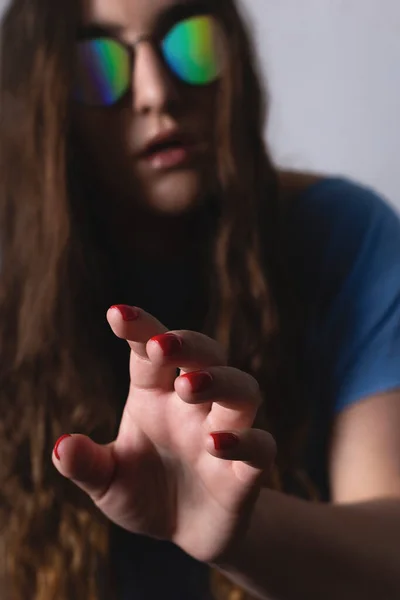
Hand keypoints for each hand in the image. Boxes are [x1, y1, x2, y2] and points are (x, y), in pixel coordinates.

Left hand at [52, 306, 275, 562]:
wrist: (184, 532)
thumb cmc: (143, 494)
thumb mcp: (107, 482)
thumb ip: (86, 465)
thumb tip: (60, 446)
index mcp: (155, 396)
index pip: (152, 351)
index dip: (140, 328)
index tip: (116, 314)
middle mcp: (193, 407)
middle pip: (207, 355)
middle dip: (188, 344)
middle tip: (162, 346)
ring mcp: (225, 433)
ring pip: (242, 390)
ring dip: (219, 381)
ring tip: (188, 387)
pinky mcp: (247, 472)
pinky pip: (260, 446)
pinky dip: (244, 442)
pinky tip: (214, 445)